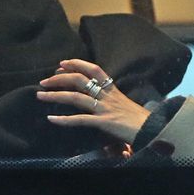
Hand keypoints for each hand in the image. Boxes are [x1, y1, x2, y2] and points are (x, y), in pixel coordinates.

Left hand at [36, 59, 150, 142]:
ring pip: (76, 97)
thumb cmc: (140, 119)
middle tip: (44, 80)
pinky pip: (81, 119)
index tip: (61, 64)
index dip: (76, 64)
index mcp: (113, 89)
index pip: (93, 69)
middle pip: (80, 80)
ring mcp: (105, 109)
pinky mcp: (104, 122)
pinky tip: (51, 119)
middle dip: (59, 78)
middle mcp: (107, 96)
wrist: (153, 130)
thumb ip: (110, 99)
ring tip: (39, 95)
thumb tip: (97, 97)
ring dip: (55, 95)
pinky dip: (64, 119)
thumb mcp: (124, 104)